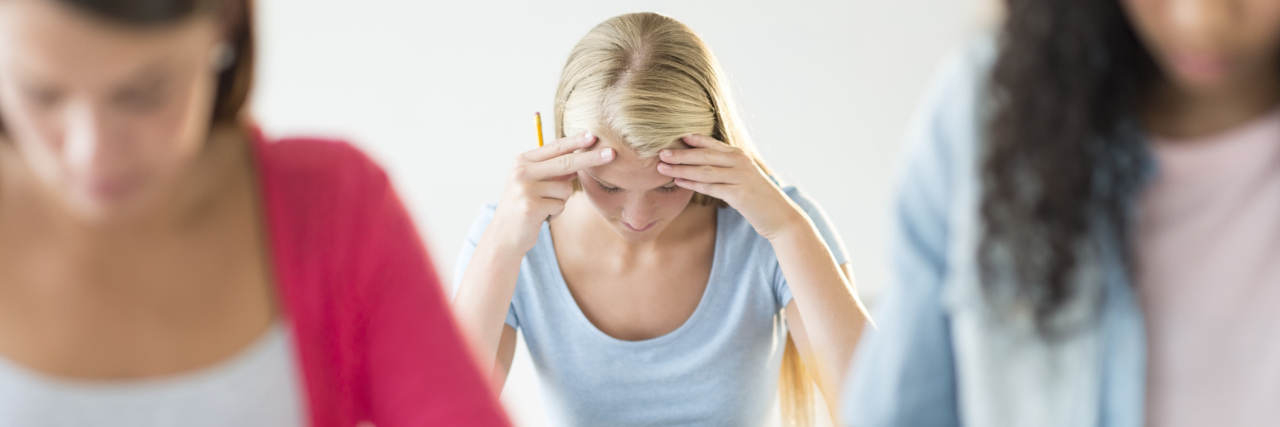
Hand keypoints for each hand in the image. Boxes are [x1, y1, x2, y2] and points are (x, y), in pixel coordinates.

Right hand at [487, 132, 614, 253]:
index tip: (594, 135)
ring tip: (545, 205)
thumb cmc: (524, 205)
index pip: (555, 147)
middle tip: (612, 153)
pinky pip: (560, 205)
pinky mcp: (531, 206)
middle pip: (565, 162)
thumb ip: (554, 170)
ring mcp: (525, 188)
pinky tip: (542, 215)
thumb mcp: (535, 183)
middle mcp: (522, 171)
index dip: (576, 141)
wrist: (504, 235)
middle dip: (590, 158)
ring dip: (561, 199)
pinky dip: (556, 211)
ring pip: (565, 189)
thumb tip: (582, 158)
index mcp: (523, 161)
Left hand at [657, 134, 803, 239]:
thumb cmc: (758, 198)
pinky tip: (678, 181)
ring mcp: (740, 177)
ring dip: (681, 168)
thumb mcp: (743, 178)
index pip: (712, 144)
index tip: (674, 137)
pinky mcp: (739, 194)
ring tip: (662, 167)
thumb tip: (703, 165)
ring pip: (704, 170)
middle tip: (660, 152)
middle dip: (681, 154)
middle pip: (704, 156)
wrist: (780, 217)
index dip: (693, 139)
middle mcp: (740, 162)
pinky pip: (710, 187)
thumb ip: (726, 168)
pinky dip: (692, 184)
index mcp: (740, 156)